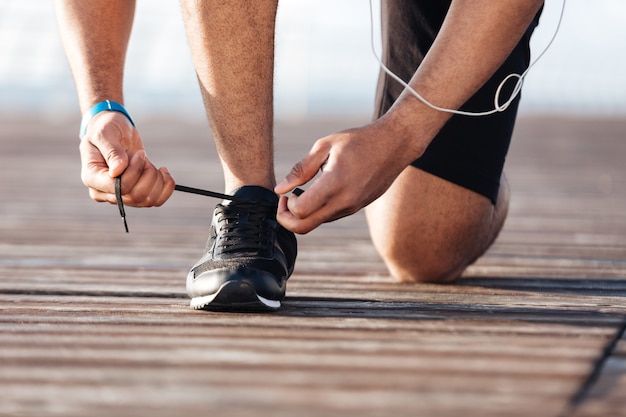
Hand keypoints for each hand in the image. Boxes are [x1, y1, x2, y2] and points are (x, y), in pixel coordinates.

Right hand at [79, 111, 174, 206]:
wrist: (115, 132)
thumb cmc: (106, 128)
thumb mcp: (105, 133)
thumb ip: (112, 151)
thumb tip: (117, 171)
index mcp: (92, 178)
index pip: (119, 187)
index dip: (135, 171)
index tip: (140, 154)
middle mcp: (104, 192)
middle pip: (135, 196)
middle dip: (147, 175)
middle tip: (143, 156)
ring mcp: (121, 196)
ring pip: (147, 201)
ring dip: (157, 180)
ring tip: (150, 163)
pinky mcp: (136, 195)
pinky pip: (157, 201)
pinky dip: (166, 187)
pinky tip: (163, 172)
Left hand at [274, 120, 422, 233]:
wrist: (394, 145)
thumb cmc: (358, 141)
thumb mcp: (325, 146)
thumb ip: (301, 169)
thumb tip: (280, 189)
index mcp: (334, 183)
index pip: (301, 211)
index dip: (287, 205)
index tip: (287, 192)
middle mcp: (344, 201)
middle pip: (305, 227)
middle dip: (287, 220)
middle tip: (285, 202)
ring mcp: (352, 207)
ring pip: (318, 223)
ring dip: (303, 215)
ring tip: (301, 192)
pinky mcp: (356, 208)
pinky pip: (330, 217)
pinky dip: (317, 211)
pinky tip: (317, 193)